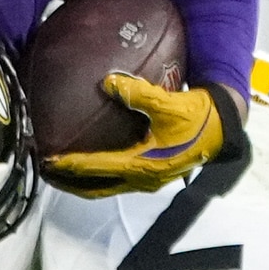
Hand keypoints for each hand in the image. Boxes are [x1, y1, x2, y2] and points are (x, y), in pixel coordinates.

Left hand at [43, 75, 236, 194]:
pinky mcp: (152, 174)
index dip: (70, 164)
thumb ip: (138, 93)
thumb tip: (107, 82)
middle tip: (45, 171)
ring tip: (61, 171)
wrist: (223, 129)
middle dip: (69, 183)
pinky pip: (116, 179)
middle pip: (96, 188)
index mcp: (142, 165)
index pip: (97, 167)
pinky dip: (98, 175)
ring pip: (105, 187)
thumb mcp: (168, 104)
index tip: (47, 159)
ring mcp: (147, 180)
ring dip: (82, 182)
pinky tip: (90, 160)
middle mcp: (142, 179)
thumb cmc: (197, 118)